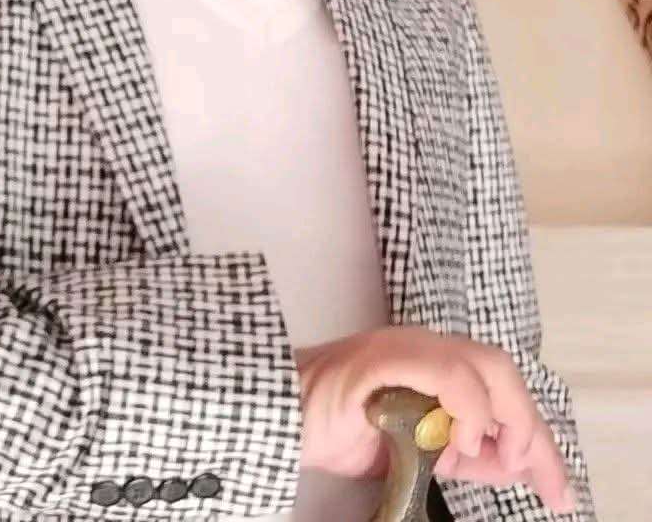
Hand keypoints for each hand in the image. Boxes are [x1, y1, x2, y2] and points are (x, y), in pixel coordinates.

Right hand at [293, 325, 576, 513]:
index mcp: (431, 363)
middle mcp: (422, 345)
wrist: (278, 415)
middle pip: (500, 370)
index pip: (501, 388)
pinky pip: (444, 369)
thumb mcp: (415, 451)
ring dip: (506, 414)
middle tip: (536, 474)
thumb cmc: (335, 428)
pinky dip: (467, 403)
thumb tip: (511, 463)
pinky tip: (464, 437)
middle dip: (530, 425)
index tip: (558, 490)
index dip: (536, 437)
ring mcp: (402, 346)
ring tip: (500, 455)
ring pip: (481, 363)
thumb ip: (460, 452)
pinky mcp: (382, 356)